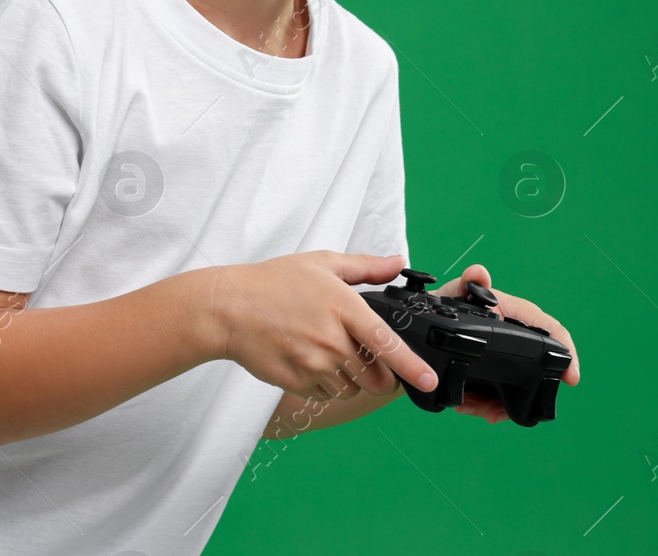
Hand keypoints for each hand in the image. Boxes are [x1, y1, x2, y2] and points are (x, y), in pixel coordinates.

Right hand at [209, 251, 437, 403]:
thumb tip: (398, 262)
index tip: (429, 381)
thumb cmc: (273, 282)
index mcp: (344, 308)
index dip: (412, 366)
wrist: (228, 309)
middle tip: (369, 360)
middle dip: (381, 375)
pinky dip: (326, 385)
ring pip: (352, 388)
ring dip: (351, 379)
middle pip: (375, 377)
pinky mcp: (297, 382)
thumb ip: (365, 267)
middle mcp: (332, 340)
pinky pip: (326, 395)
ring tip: (329, 353)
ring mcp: (314, 365)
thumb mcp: (322, 263)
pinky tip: (311, 362)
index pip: (386, 343)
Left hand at [435, 264, 579, 424]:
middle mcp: (515, 340)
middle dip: (523, 397)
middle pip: (536, 372)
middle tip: (497, 411)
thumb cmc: (446, 304)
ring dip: (497, 406)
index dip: (567, 352)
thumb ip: (466, 283)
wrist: (422, 328)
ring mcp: (504, 361)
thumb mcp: (454, 292)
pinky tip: (466, 405)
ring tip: (476, 408)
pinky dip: (482, 406)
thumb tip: (478, 273)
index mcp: (516, 316)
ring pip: (514, 393)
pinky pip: (495, 400)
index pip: (551, 331)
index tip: (571, 377)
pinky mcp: (489, 378)